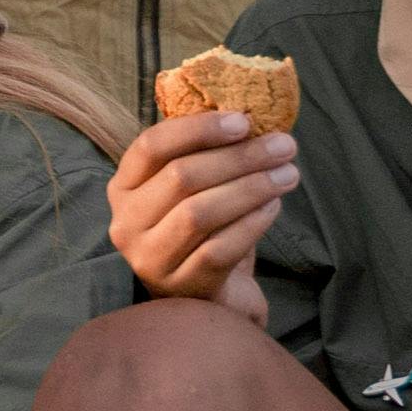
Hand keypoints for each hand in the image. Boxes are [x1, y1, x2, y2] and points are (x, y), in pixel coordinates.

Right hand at [110, 108, 293, 300]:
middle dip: (239, 157)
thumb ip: (205, 154)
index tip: (244, 121)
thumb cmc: (200, 230)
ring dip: (251, 188)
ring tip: (287, 174)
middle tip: (284, 146)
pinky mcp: (181, 285)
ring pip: (199, 212)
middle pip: (182, 177)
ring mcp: (149, 258)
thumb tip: (251, 116)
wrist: (205, 294)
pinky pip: (220, 248)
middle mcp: (126, 223)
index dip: (198, 129)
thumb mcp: (190, 188)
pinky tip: (274, 207)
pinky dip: (251, 223)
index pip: (151, 146)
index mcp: (123, 187)